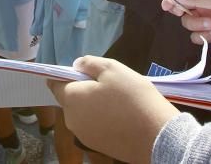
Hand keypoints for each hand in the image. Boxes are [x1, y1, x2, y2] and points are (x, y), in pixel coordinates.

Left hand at [48, 56, 179, 162]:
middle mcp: (71, 120)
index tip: (82, 71)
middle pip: (71, 100)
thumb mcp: (112, 69)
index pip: (55, 84)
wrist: (154, 135)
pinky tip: (120, 115)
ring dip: (94, 105)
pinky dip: (102, 119)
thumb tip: (76, 65)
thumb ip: (89, 63)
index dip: (66, 75)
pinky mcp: (97, 146)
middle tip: (108, 83)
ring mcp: (83, 136)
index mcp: (71, 99)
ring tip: (117, 99)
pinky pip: (94, 126)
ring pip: (83, 113)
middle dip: (83, 90)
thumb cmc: (131, 97)